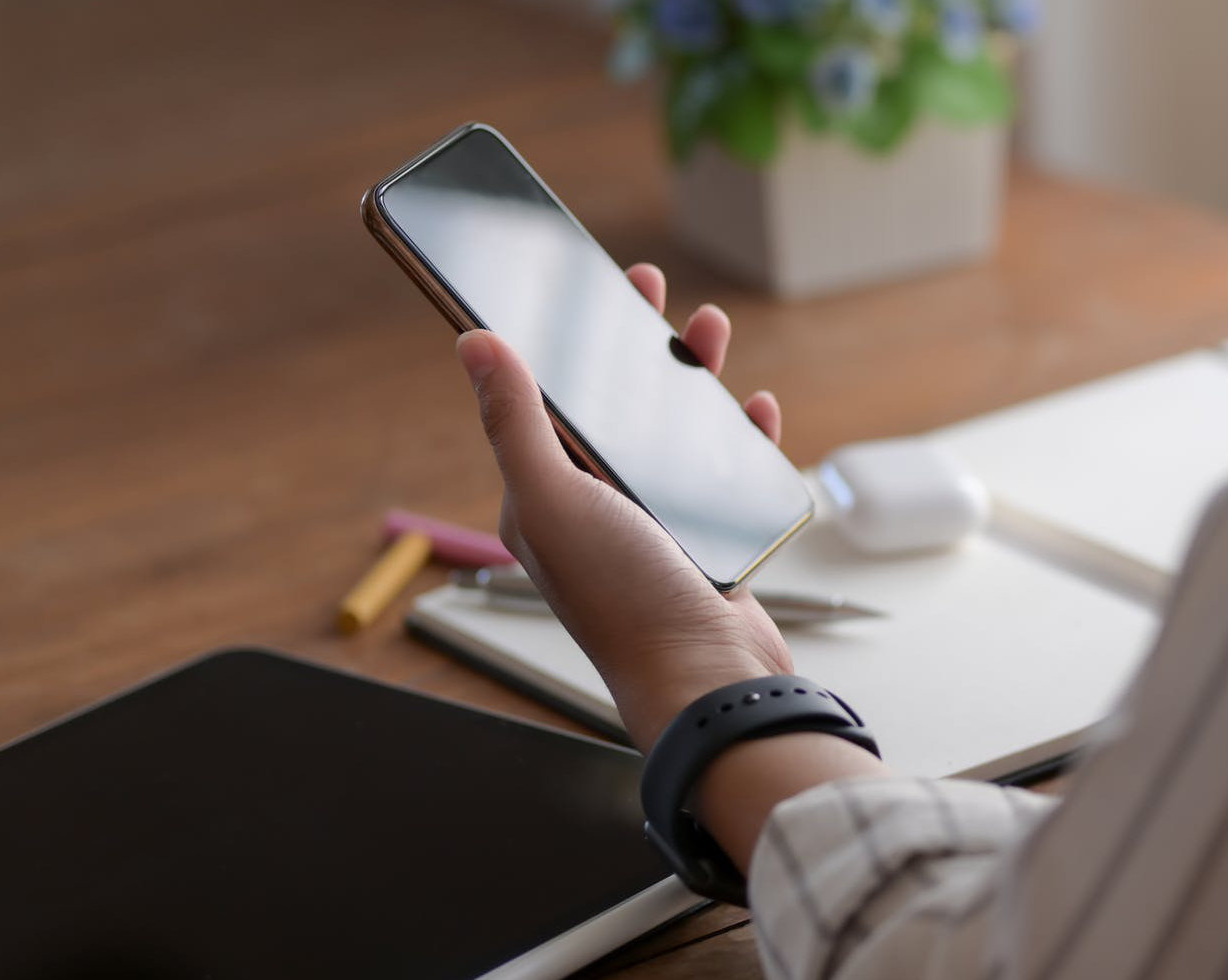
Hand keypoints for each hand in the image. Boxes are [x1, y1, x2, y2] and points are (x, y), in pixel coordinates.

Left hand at [455, 262, 789, 740]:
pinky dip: (741, 436)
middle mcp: (597, 508)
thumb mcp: (554, 500)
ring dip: (689, 378)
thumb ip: (515, 421)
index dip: (560, 338)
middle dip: (629, 344)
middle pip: (613, 406)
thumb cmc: (625, 602)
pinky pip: (725, 474)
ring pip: (673, 431)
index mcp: (547, 497)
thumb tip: (472, 344)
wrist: (709, 684)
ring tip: (709, 328)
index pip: (545, 401)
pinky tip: (755, 409)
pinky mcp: (709, 542)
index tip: (578, 284)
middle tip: (645, 286)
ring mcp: (656, 525)